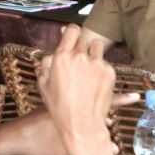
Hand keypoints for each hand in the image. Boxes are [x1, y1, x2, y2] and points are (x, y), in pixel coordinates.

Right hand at [39, 27, 120, 154]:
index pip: (71, 30)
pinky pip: (105, 63)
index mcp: (61, 56)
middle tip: (80, 61)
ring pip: (98, 48)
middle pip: (85, 39)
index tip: (72, 37)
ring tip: (89, 71)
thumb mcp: (44, 83)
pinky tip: (96, 84)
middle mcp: (80, 56)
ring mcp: (96, 63)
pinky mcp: (110, 72)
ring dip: (94, 54)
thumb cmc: (58, 106)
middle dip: (82, 47)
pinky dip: (102, 70)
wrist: (80, 124)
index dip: (72, 32)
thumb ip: (47, 63)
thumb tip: (52, 52)